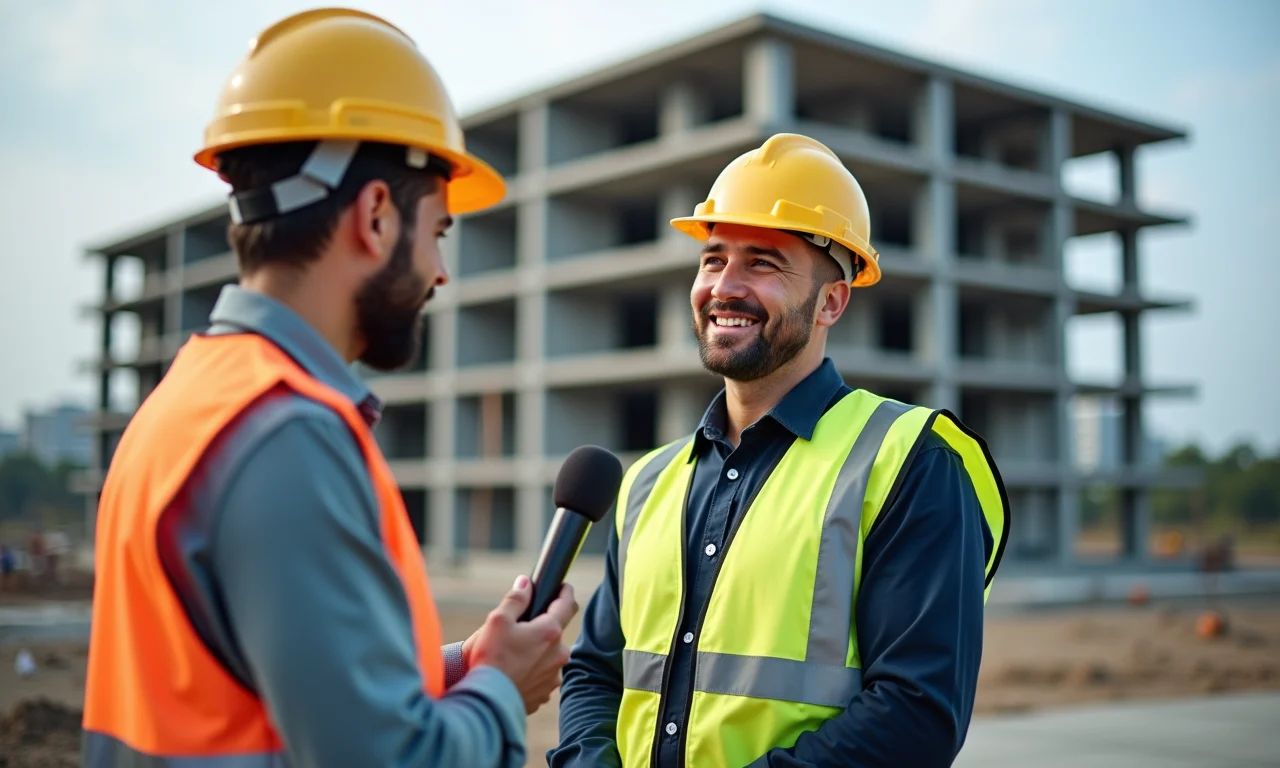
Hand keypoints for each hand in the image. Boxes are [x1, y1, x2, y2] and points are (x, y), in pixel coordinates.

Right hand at [467, 575, 577, 713]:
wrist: (485, 702)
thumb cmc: (490, 658)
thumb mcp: (497, 620)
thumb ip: (516, 599)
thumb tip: (526, 583)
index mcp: (550, 632)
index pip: (567, 605)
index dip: (565, 592)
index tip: (563, 587)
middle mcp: (558, 654)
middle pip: (555, 633)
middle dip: (541, 629)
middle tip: (519, 630)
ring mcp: (553, 676)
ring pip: (548, 657)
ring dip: (537, 653)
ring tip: (512, 656)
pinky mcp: (543, 694)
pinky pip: (541, 677)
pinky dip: (531, 673)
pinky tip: (513, 674)